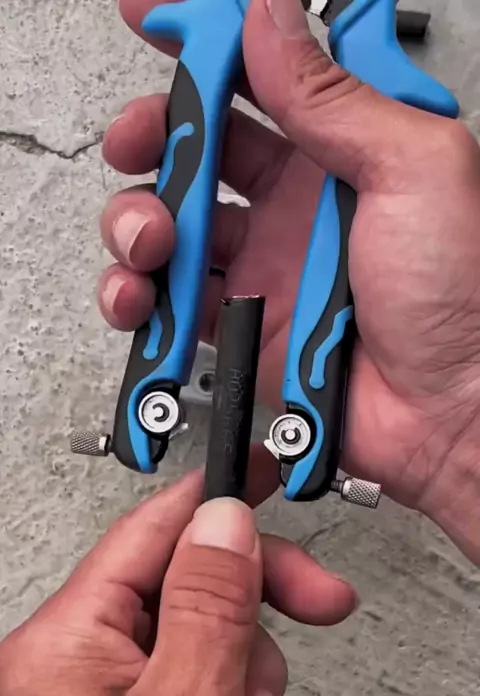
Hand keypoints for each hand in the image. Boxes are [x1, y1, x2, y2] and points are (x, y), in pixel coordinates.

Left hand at [0, 454, 356, 695]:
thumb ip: (210, 605)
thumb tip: (223, 522)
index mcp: (61, 646)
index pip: (147, 535)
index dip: (211, 501)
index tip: (258, 473)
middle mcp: (71, 666)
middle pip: (180, 581)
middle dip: (249, 601)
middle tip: (314, 600)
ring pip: (201, 629)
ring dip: (244, 667)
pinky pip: (200, 676)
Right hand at [98, 0, 479, 561]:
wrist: (449, 414)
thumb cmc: (461, 300)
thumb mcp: (415, 170)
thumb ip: (334, 97)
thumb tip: (268, 22)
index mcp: (340, 152)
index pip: (262, 76)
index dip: (207, 40)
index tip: (158, 19)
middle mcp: (294, 205)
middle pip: (199, 147)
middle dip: (154, 136)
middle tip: (141, 142)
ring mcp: (263, 266)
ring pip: (169, 221)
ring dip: (137, 221)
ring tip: (154, 239)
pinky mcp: (238, 325)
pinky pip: (168, 300)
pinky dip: (137, 296)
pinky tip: (144, 295)